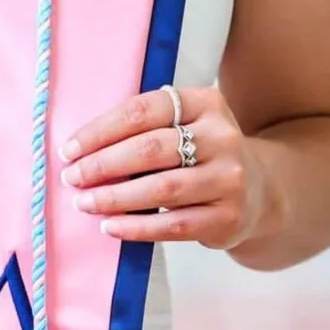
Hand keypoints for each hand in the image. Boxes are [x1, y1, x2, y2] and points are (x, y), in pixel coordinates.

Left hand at [58, 85, 256, 249]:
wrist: (260, 190)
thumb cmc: (202, 154)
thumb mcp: (186, 125)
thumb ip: (144, 129)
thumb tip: (80, 151)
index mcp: (205, 103)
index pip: (143, 111)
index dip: (100, 130)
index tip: (69, 149)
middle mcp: (222, 137)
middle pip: (150, 149)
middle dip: (102, 164)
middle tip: (72, 177)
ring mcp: (229, 178)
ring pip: (161, 188)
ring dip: (114, 197)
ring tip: (85, 202)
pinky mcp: (229, 217)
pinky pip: (174, 225)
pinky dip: (137, 226)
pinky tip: (111, 226)